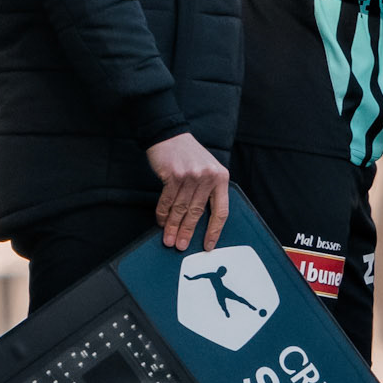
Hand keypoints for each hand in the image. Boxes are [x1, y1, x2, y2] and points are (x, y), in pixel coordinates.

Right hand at [147, 133, 229, 250]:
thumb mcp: (208, 169)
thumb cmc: (190, 155)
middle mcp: (208, 177)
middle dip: (188, 232)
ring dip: (173, 226)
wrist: (170, 135)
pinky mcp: (174, 174)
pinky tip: (161, 222)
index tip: (208, 245)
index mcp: (221, 177)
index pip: (221, 210)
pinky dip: (163, 213)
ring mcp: (191, 175)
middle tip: (181, 246)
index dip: (214, 231)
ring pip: (181, 208)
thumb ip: (209, 190)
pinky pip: (168, 200)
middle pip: (198, 212)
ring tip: (169, 239)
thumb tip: (200, 221)